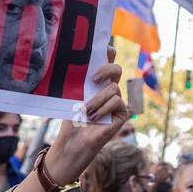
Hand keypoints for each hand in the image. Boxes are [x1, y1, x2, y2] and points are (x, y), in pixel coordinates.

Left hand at [44, 45, 128, 183]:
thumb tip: (76, 62)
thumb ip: (79, 80)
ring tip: (86, 112)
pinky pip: (118, 102)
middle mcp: (108, 89)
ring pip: (113, 88)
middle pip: (116, 68)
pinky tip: (94, 117)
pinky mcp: (122, 115)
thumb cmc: (70, 120)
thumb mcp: (72, 96)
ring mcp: (116, 102)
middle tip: (94, 78)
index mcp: (96, 82)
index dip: (108, 52)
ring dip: (97, 99)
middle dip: (107, 68)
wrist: (72, 143)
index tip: (104, 48)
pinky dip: (104, 108)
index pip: (106, 61)